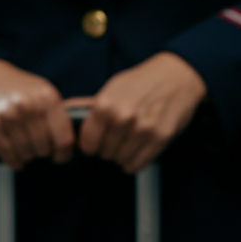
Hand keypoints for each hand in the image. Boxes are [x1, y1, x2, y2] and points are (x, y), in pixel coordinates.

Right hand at [0, 59, 74, 169]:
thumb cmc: (18, 89)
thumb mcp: (43, 93)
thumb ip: (59, 117)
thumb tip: (74, 146)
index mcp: (46, 96)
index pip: (64, 139)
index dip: (64, 153)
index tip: (59, 155)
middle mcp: (27, 104)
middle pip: (44, 149)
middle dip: (41, 151)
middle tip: (36, 144)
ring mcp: (6, 113)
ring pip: (26, 154)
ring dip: (26, 155)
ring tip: (23, 145)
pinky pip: (7, 154)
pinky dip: (12, 160)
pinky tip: (14, 155)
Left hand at [70, 52, 206, 173]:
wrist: (175, 77)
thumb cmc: (140, 82)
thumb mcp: (111, 87)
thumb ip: (88, 104)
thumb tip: (65, 111)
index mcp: (105, 105)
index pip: (87, 143)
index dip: (89, 144)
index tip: (93, 141)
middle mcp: (122, 118)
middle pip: (104, 153)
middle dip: (106, 148)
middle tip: (113, 137)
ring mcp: (142, 130)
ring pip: (120, 161)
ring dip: (121, 155)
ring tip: (126, 140)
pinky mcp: (160, 139)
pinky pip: (138, 165)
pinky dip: (134, 161)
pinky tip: (136, 147)